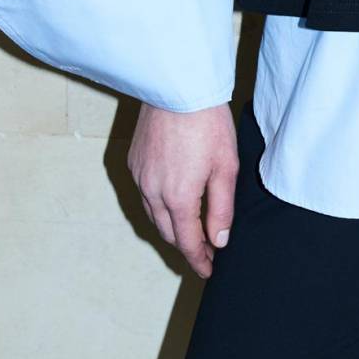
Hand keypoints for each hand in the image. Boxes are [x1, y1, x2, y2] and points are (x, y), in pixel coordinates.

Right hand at [127, 100, 238, 279]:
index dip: (199, 259)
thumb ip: (221, 209)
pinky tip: (173, 201)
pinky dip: (159, 205)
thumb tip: (219, 240)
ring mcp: (139, 176)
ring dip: (171, 226)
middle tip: (205, 252)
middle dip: (186, 246)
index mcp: (178, 197)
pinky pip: (145, 194)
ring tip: (191, 230)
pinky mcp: (133, 162)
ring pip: (153, 215)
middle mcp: (152, 191)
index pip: (187, 242)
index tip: (208, 270)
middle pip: (168, 232)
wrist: (177, 88)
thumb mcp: (225, 168)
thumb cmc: (207, 124)